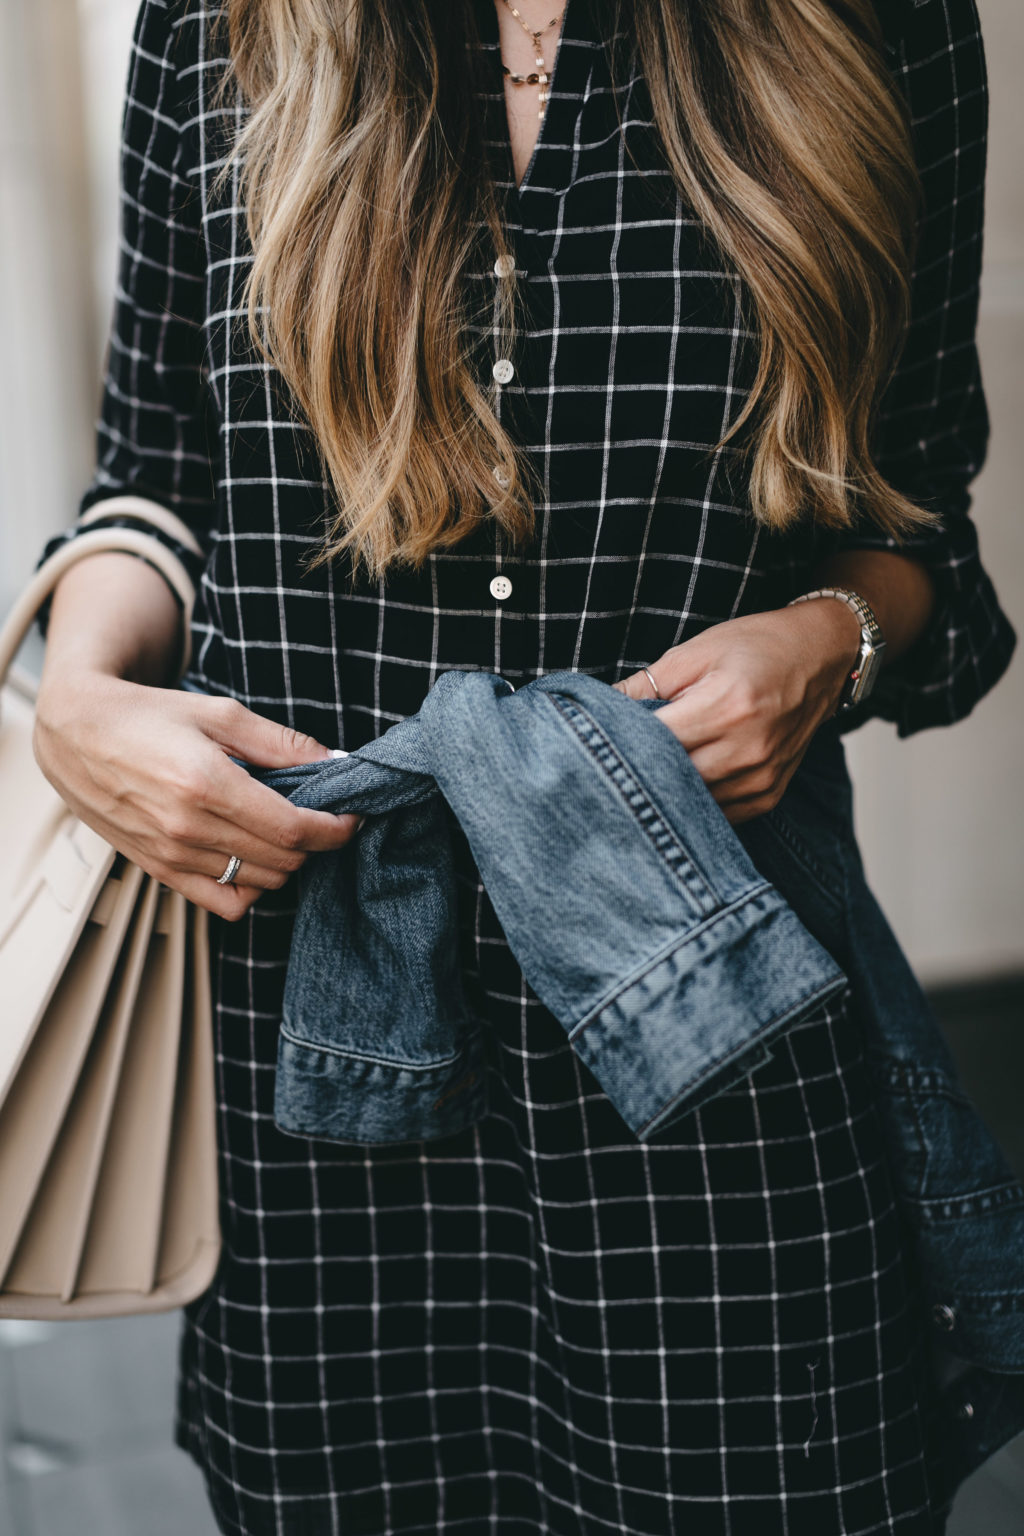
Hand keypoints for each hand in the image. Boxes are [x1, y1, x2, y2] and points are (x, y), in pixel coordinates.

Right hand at [33, 673, 359, 919]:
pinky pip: (223, 904)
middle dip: (315, 842)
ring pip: (260, 884)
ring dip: (285, 862)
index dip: (335, 829)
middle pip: (284, 860)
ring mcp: (171, 855)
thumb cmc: (148, 715)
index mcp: (206, 783)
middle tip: (319, 815)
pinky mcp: (158, 871)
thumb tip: (336, 761)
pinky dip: (250, 889)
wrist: (75, 732)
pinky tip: (251, 858)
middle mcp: (187, 827)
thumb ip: (281, 743)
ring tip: (282, 830)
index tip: (352, 817)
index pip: (294, 829)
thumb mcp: (220, 712)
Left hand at [615, 603, 861, 823]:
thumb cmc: (755, 647)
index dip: (622, 743)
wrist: (821, 658)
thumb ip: (645, 685)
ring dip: (663, 790)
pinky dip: (692, 801)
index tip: (597, 739)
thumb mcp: (694, 652)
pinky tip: (677, 783)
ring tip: (644, 771)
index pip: (655, 741)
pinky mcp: (767, 795)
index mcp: (727, 706)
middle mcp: (747, 749)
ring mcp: (760, 778)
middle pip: (669, 778)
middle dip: (637, 770)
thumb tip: (596, 710)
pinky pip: (716, 814)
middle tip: (610, 761)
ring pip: (690, 802)